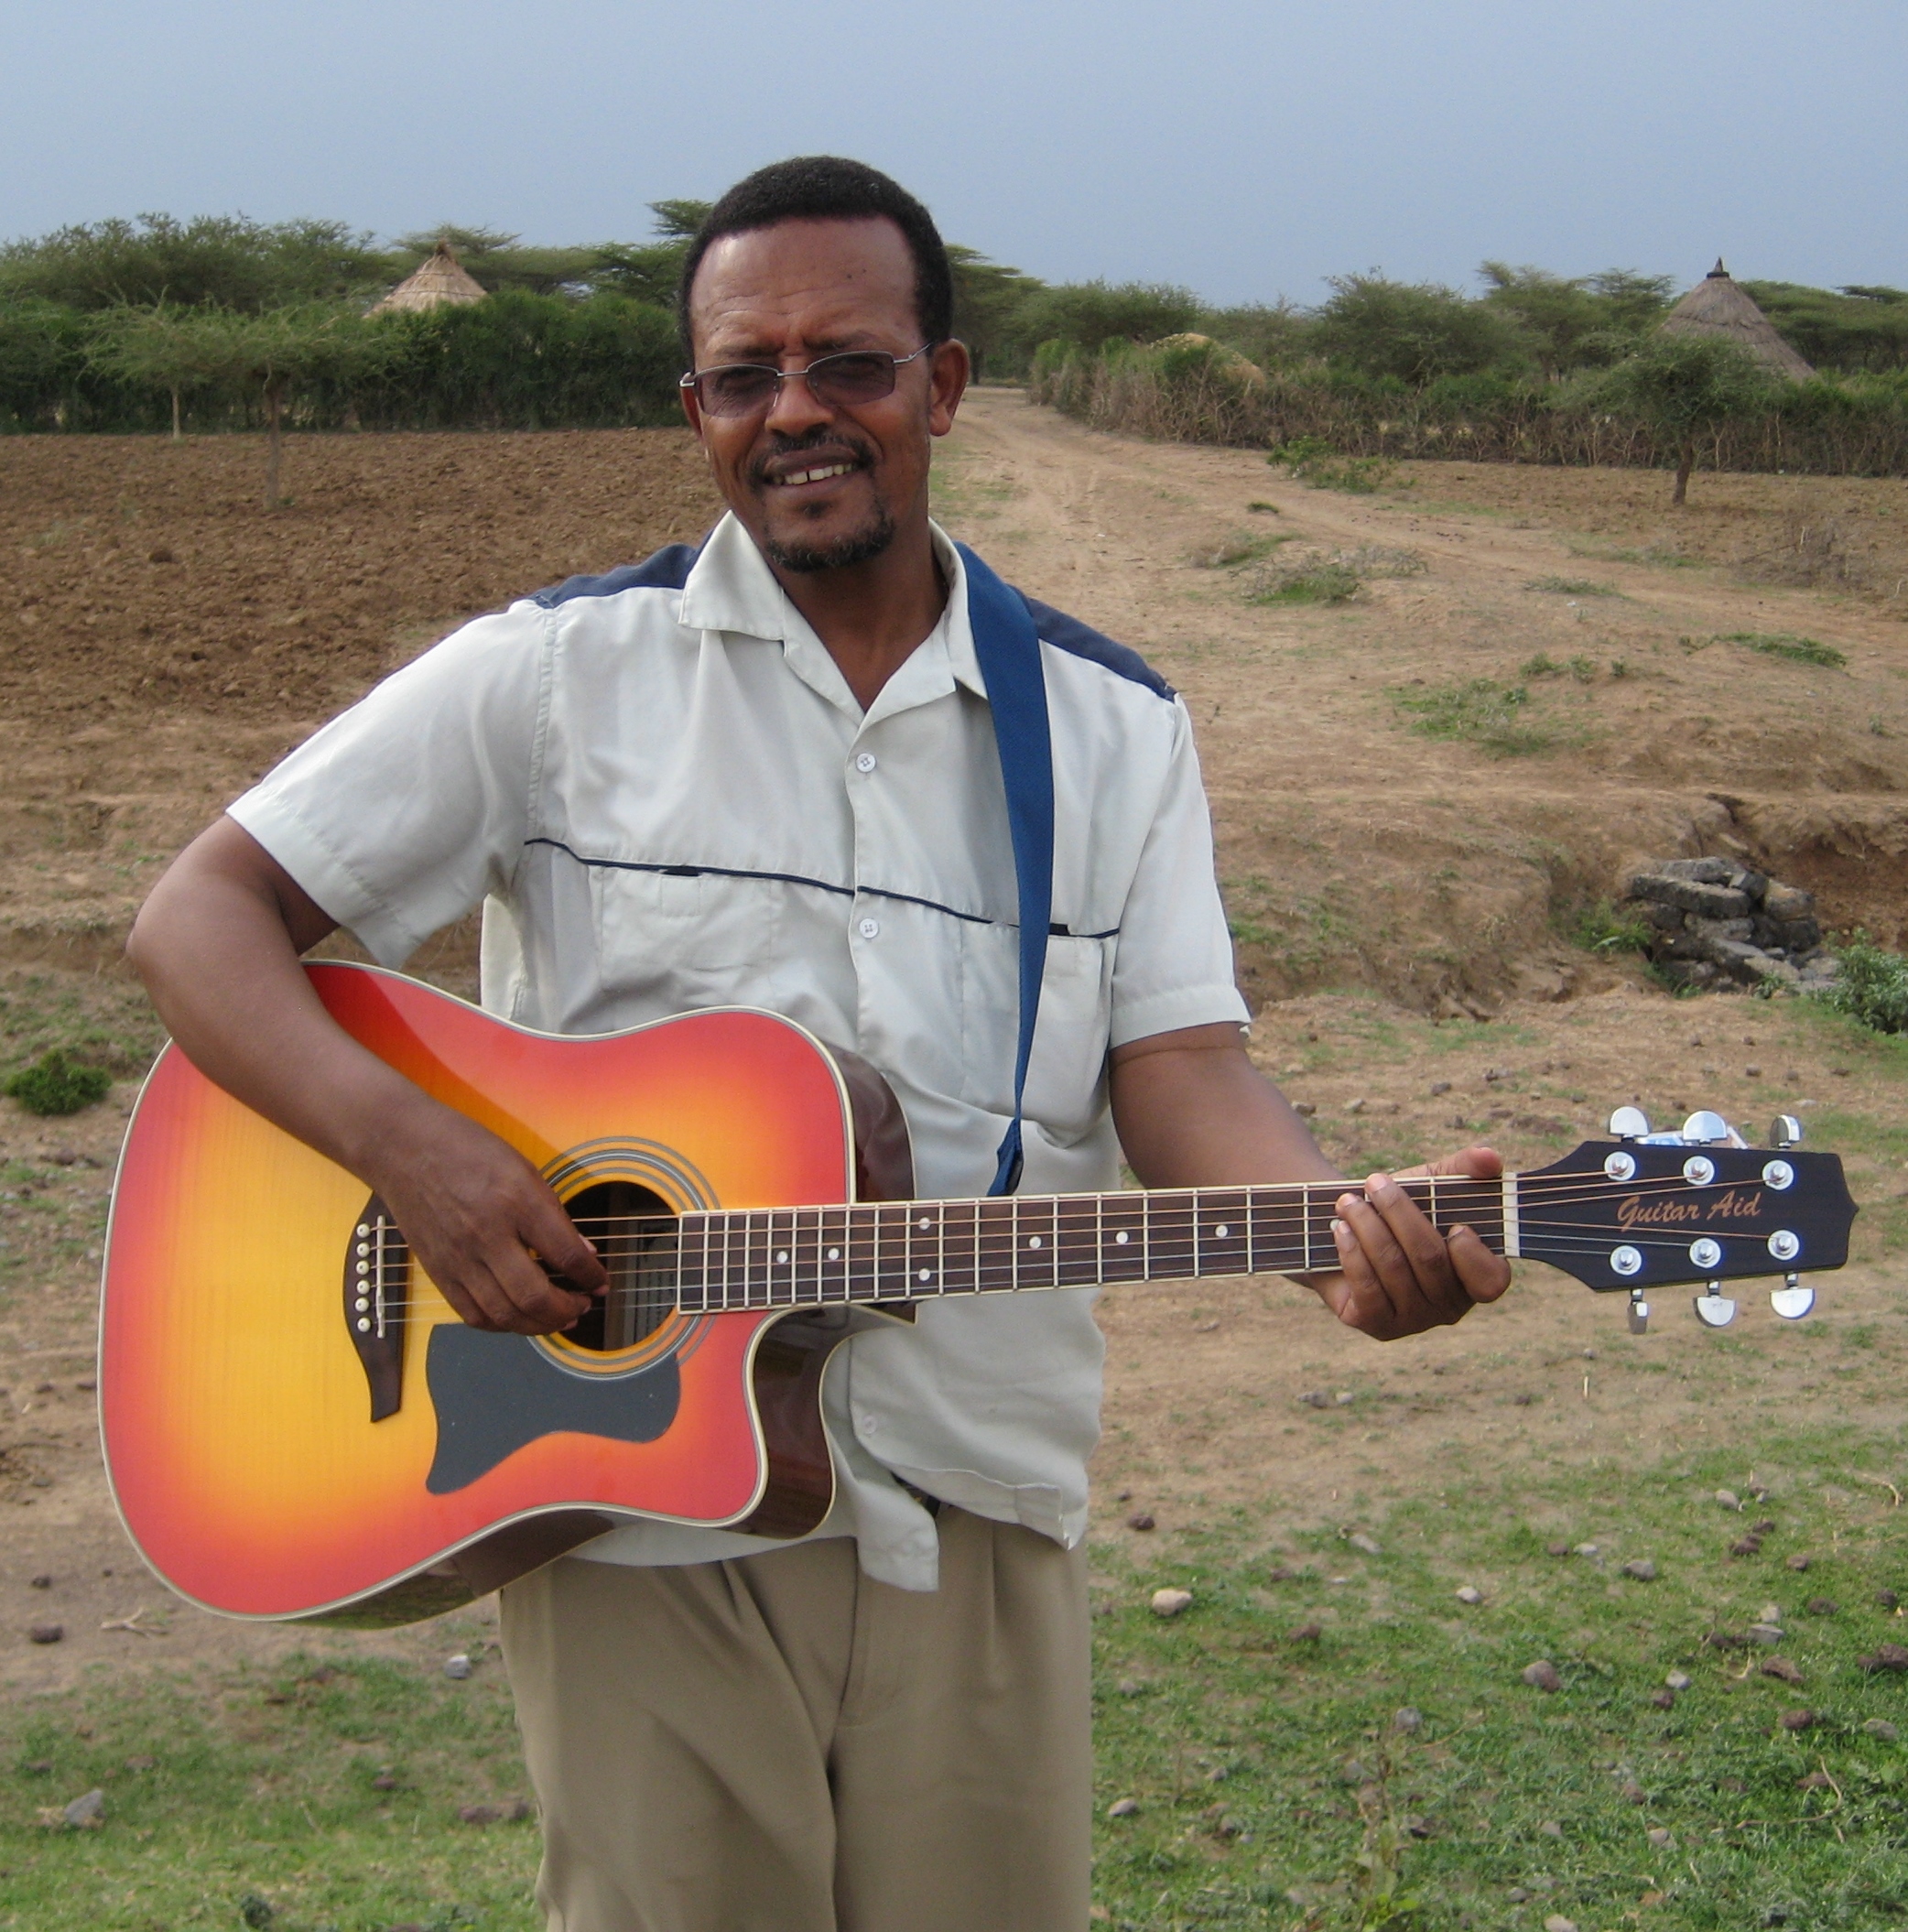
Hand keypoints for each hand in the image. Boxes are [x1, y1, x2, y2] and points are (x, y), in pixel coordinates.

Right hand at [362, 1095, 609, 1334]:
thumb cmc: (468, 1150)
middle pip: (535, 1296)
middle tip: (583, 1305)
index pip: (565, 1254)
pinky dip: (502, 1325)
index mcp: (516, 1201)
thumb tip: (584, 1254)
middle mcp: (487, 1234)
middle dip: (568, 1310)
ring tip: (558, 1319)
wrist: (404, 1148)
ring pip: (504, 1315)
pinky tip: (519, 1318)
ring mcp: (459, 1257)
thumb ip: (554, 1214)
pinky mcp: (438, 1271)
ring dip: (539, 1325)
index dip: (592, 1277)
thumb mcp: (524, 1169)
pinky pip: (473, 1314)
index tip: (602, 1283)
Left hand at [1314, 1145, 1510, 1340]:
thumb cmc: (1401, 1210)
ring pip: (1395, 1270)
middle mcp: (1450, 1306)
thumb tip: (1491, 1156)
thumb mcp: (1433, 1182)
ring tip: (1348, 1201)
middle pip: (1430, 1260)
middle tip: (1374, 1182)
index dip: (1472, 1254)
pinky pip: (1367, 1290)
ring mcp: (1414, 1321)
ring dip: (1368, 1226)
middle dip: (1399, 1213)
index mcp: (1476, 1276)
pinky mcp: (1377, 1325)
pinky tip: (1340, 1228)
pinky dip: (1352, 1253)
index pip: (1491, 1281)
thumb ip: (1465, 1167)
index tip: (1454, 1223)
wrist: (1347, 1231)